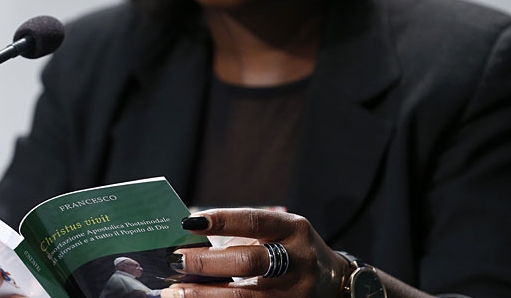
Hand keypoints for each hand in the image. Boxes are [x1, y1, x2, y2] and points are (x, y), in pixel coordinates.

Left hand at [164, 209, 350, 297]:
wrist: (334, 283)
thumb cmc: (293, 250)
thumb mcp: (279, 232)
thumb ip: (244, 235)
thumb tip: (193, 242)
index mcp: (293, 229)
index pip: (254, 221)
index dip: (221, 221)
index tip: (189, 224)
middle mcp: (298, 259)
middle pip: (248, 261)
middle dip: (207, 263)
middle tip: (176, 261)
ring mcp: (295, 292)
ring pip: (245, 297)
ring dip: (206, 295)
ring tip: (177, 291)